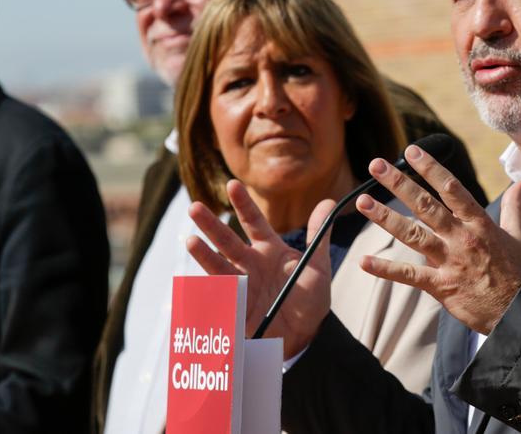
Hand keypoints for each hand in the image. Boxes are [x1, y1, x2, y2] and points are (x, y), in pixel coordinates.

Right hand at [186, 179, 333, 357]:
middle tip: (194, 207)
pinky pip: (217, 298)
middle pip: (228, 241)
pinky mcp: (235, 307)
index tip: (233, 184)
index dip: (244, 204)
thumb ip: (320, 235)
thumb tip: (329, 203)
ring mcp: (240, 285)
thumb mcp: (317, 266)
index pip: (254, 222)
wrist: (306, 336)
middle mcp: (250, 264)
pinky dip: (206, 292)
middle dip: (212, 225)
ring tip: (191, 241)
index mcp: (269, 250)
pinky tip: (194, 285)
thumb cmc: (310, 298)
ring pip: (218, 267)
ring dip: (204, 255)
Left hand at [356, 143, 520, 334]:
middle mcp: (462, 238)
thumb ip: (514, 206)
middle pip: (426, 205)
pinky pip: (409, 275)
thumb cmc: (516, 273)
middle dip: (399, 183)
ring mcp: (450, 261)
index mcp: (479, 223)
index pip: (451, 189)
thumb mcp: (518, 235)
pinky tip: (364, 261)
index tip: (411, 151)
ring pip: (413, 234)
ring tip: (362, 202)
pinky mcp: (441, 286)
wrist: (517, 311)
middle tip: (376, 165)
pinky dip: (386, 269)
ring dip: (386, 217)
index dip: (430, 168)